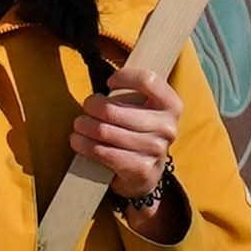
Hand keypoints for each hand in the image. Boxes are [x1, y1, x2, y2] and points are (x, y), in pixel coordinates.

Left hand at [68, 70, 180, 215]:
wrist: (145, 173)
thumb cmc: (138, 132)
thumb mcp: (143, 108)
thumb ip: (132, 92)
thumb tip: (107, 84)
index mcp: (171, 105)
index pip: (148, 80)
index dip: (124, 77)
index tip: (110, 83)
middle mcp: (167, 127)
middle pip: (114, 109)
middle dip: (92, 106)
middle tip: (86, 108)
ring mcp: (156, 150)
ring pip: (104, 131)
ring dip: (84, 127)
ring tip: (79, 125)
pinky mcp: (141, 169)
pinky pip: (103, 152)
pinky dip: (85, 146)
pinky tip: (79, 142)